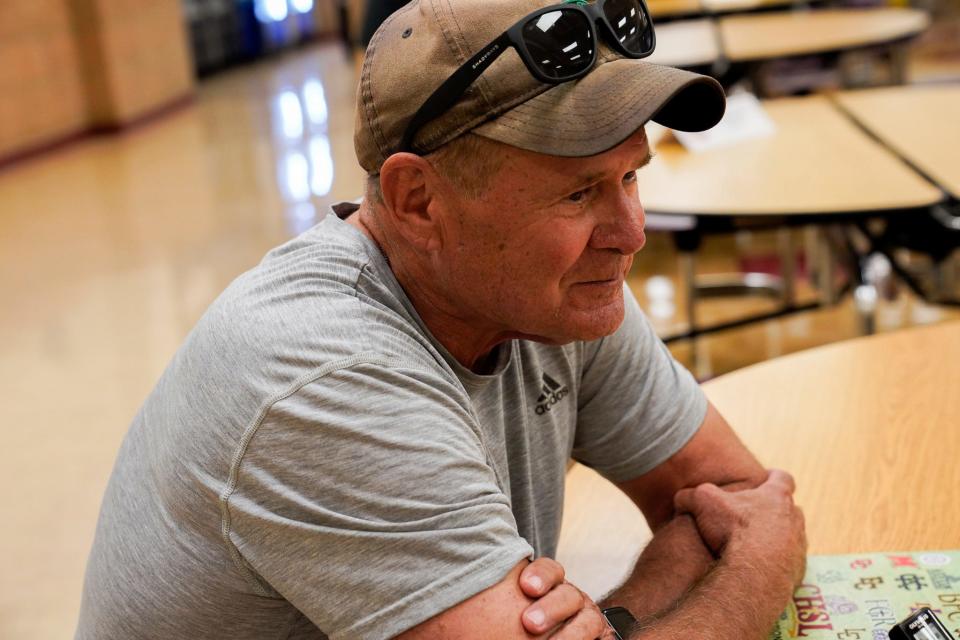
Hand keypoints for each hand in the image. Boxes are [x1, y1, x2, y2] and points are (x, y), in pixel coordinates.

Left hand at [518, 558, 616, 638]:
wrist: (553, 631)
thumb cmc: (525, 618)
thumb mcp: (516, 605)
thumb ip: (510, 601)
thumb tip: (470, 611)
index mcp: (552, 586)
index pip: (550, 570)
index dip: (541, 575)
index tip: (526, 587)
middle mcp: (572, 599)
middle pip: (568, 596)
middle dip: (551, 608)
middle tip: (529, 624)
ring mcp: (588, 620)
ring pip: (588, 621)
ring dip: (571, 635)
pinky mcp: (602, 637)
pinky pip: (603, 639)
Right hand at [674, 469, 806, 586]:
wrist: (753, 572)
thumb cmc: (732, 530)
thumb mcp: (701, 501)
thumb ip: (690, 495)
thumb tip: (681, 499)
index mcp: (776, 496)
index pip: (783, 478)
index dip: (774, 477)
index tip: (768, 477)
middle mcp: (793, 518)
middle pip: (789, 508)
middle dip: (774, 511)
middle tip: (754, 516)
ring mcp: (798, 546)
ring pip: (791, 537)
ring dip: (777, 539)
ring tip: (754, 546)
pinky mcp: (797, 571)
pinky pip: (788, 563)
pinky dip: (775, 563)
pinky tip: (757, 568)